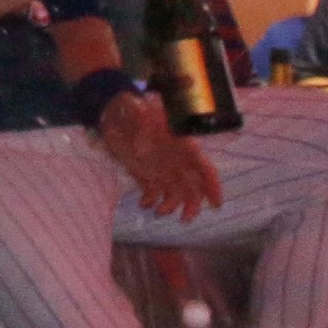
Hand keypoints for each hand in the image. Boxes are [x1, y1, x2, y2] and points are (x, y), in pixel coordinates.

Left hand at [96, 91, 221, 220]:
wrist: (110, 111)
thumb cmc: (131, 107)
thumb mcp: (137, 112)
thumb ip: (142, 129)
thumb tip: (142, 152)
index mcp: (183, 146)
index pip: (205, 169)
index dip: (213, 187)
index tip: (216, 204)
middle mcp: (176, 161)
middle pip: (193, 187)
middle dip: (193, 205)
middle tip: (185, 219)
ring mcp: (162, 169)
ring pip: (175, 194)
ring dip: (170, 207)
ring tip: (158, 212)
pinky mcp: (145, 174)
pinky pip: (153, 193)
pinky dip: (150, 202)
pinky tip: (143, 204)